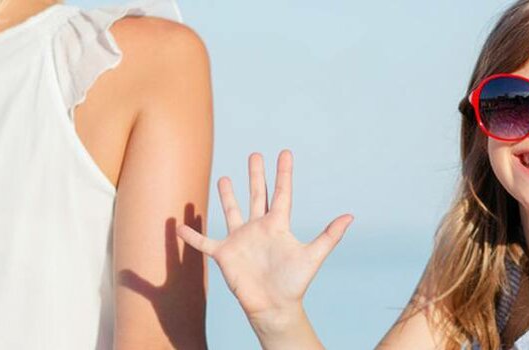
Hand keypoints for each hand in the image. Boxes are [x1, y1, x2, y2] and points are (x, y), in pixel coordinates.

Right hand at [175, 150, 353, 323]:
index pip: (282, 193)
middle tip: (255, 155)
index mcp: (278, 225)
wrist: (274, 306)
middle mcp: (258, 228)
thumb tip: (350, 216)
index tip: (285, 153)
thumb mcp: (313, 256)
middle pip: (257, 195)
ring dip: (227, 196)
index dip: (284, 173)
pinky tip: (178, 226)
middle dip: (256, 175)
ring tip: (223, 178)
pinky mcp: (224, 253)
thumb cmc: (294, 283)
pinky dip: (191, 236)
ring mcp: (240, 239)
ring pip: (232, 211)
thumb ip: (329, 235)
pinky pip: (204, 242)